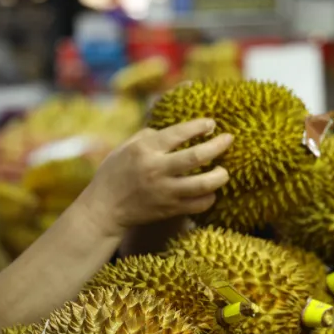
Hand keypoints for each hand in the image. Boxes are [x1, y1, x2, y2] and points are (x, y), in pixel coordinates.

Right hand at [77, 119, 233, 236]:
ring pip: (203, 184)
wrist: (104, 209)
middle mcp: (156, 169)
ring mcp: (164, 191)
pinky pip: (199, 204)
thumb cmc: (115, 173)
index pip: (179, 133)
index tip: (211, 124)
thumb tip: (176, 124)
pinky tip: (209, 191)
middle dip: (218, 146)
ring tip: (224, 171)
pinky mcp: (169, 210)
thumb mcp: (126, 146)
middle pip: (197, 156)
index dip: (199, 126)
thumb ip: (151, 134)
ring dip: (220, 176)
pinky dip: (209, 197)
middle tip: (229, 139)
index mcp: (145, 149)